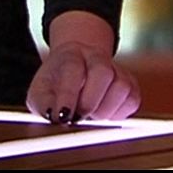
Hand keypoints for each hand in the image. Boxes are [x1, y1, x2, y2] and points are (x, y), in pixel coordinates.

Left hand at [26, 10, 139, 124]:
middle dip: (90, 102)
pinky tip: (103, 113)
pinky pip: (132, 99)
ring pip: (121, 86)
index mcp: (71, 54)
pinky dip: (118, 114)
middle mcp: (96, 57)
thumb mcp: (40, 90)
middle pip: (102, 72)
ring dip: (105, 110)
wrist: (75, 64)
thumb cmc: (56, 80)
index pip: (73, 68)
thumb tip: (50, 115)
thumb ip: (42, 102)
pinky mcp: (130, 83)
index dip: (68, 94)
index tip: (62, 116)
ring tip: (90, 115)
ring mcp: (116, 68)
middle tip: (78, 119)